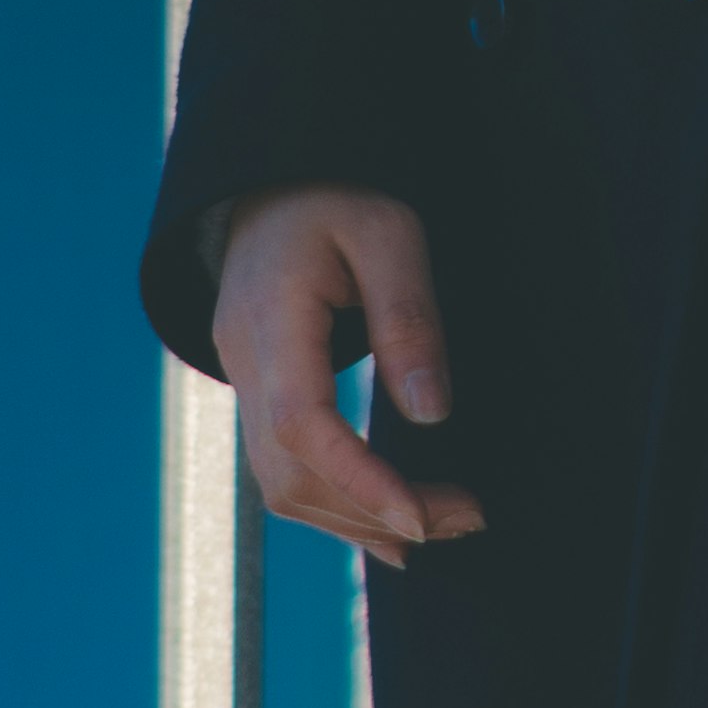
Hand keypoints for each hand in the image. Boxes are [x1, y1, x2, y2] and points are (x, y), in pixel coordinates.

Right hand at [211, 186, 486, 570]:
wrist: (272, 181)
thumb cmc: (336, 194)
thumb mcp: (389, 233)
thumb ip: (408, 319)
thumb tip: (432, 414)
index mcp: (270, 318)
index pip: (300, 423)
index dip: (357, 480)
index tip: (420, 517)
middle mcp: (244, 362)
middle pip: (290, 473)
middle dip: (374, 512)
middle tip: (465, 519)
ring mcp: (242, 382)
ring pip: (281, 484)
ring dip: (357, 518)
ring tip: (441, 526)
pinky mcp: (258, 391)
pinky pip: (284, 467)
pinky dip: (336, 501)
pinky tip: (387, 515)